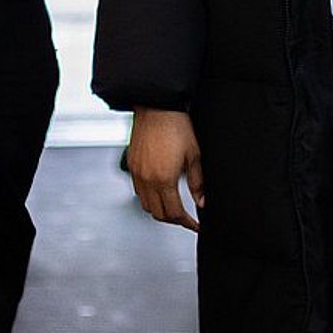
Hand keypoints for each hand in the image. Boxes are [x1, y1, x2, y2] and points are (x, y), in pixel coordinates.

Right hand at [126, 108, 202, 232]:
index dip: (187, 223)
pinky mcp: (131, 165)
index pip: (174, 213)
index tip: (195, 225)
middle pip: (158, 214)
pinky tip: (160, 190)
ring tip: (174, 206)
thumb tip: (201, 201)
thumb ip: (198, 183)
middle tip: (186, 218)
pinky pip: (138, 191)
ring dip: (160, 210)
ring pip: (146, 205)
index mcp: (164, 179)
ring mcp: (136, 173)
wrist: (157, 106)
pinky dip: (149, 197)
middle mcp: (147, 179)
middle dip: (173, 219)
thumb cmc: (177, 126)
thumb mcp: (194, 156)